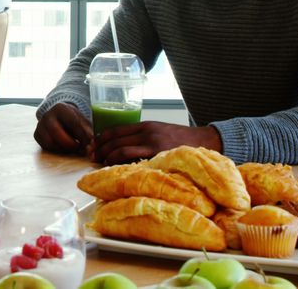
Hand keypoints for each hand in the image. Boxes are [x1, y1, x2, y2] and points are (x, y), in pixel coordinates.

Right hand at [33, 103, 92, 154]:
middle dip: (71, 144)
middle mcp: (47, 115)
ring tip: (73, 148)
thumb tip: (91, 145)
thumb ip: (87, 131)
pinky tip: (64, 148)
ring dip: (63, 149)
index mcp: (61, 108)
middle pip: (57, 133)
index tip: (90, 142)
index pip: (72, 122)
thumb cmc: (74, 120)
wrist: (59, 117)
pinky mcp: (37, 135)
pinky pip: (45, 146)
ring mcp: (40, 125)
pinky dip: (56, 150)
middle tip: (80, 148)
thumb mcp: (82, 121)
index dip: (82, 135)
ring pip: (50, 142)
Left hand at [91, 122, 222, 164]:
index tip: (93, 147)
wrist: (205, 142)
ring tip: (102, 165)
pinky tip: (117, 171)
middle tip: (93, 158)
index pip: (115, 131)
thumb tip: (120, 147)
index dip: (101, 139)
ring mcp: (152, 145)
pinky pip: (134, 161)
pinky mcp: (158, 157)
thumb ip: (142, 137)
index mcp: (145, 126)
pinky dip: (122, 166)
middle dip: (100, 150)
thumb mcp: (159, 132)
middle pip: (115, 141)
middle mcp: (147, 133)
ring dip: (107, 158)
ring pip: (121, 151)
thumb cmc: (180, 140)